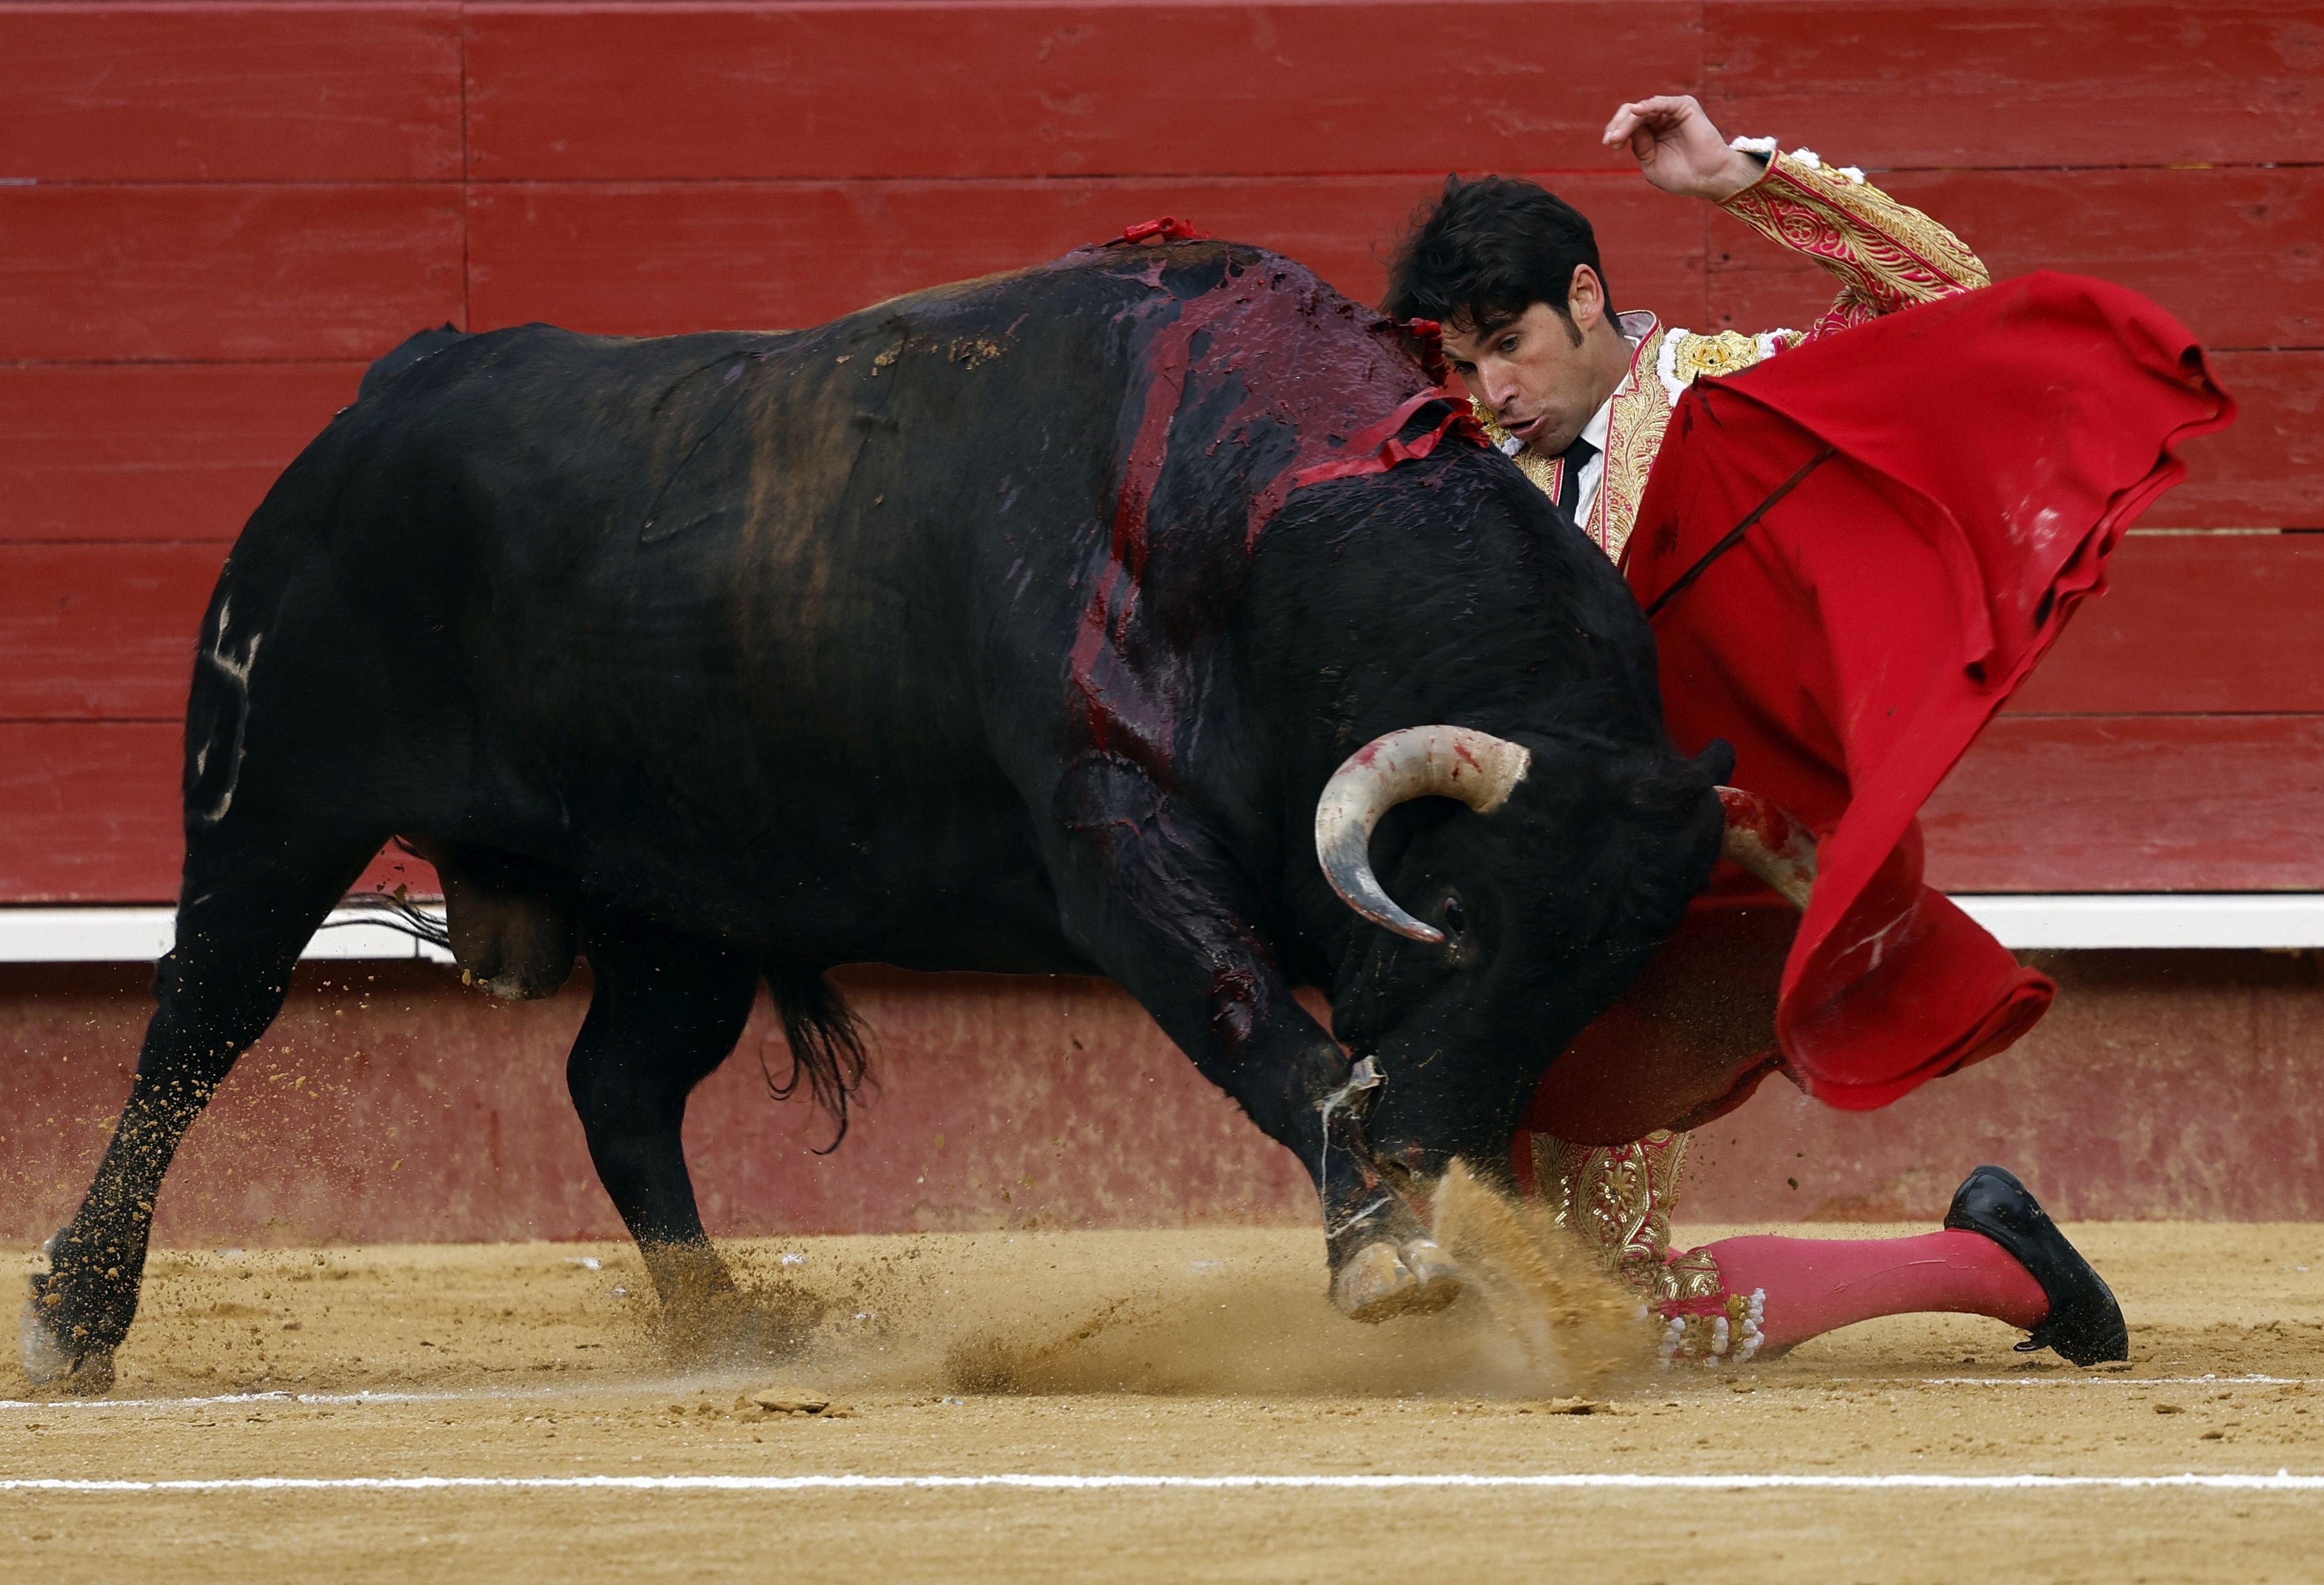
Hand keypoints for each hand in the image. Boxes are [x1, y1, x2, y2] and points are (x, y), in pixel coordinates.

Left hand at [1603, 95, 1763, 201]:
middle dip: (1617, 125)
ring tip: (1617, 136)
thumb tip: (1628, 129)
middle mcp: (1661, 119)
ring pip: (1642, 109)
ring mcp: (1672, 111)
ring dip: (1627, 122)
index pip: (1628, 124)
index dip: (1616, 131)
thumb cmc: (1682, 176)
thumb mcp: (1651, 163)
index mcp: (1652, 132)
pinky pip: (1662, 102)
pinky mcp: (1684, 106)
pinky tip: (1636, 112)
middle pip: (1631, 114)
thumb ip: (1639, 145)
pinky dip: (1648, 106)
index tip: (1609, 143)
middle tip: (1610, 140)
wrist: (1708, 179)